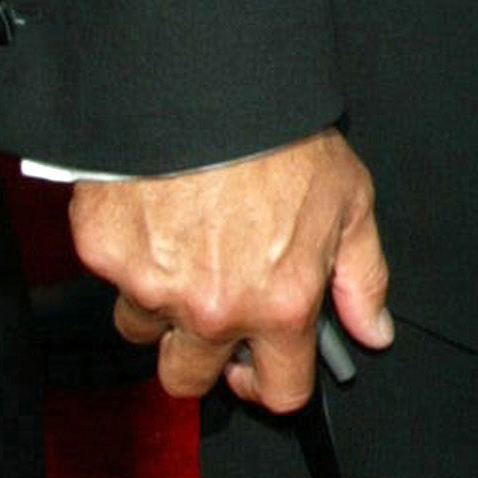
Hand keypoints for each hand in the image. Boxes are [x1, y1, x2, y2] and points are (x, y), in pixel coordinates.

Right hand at [70, 129, 392, 412]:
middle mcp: (213, 309)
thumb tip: (373, 331)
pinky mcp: (105, 255)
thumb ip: (361, 277)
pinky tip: (153, 214)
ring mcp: (152, 286)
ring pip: (143, 328)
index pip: (277, 393)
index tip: (262, 364)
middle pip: (188, 381)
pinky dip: (129, 254)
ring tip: (182, 248)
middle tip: (212, 309)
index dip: (271, 382)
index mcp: (279, 304)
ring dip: (159, 304)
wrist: (206, 84)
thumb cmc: (280, 137)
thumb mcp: (349, 202)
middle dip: (200, 356)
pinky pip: (112, 277)